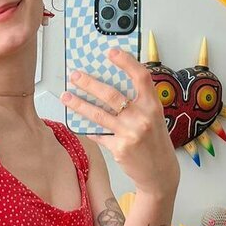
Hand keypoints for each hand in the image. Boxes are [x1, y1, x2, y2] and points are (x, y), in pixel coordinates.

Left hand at [62, 49, 179, 195]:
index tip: (111, 52)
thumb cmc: (155, 142)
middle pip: (111, 94)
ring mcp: (130, 133)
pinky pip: (98, 134)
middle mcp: (142, 118)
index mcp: (153, 106)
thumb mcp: (154, 118)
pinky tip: (78, 123)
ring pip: (98, 114)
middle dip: (89, 83)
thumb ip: (138, 103)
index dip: (126, 62)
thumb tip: (110, 88)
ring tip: (66, 96)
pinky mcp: (119, 148)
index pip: (141, 77)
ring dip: (79, 104)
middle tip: (75, 76)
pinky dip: (89, 129)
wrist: (160, 173)